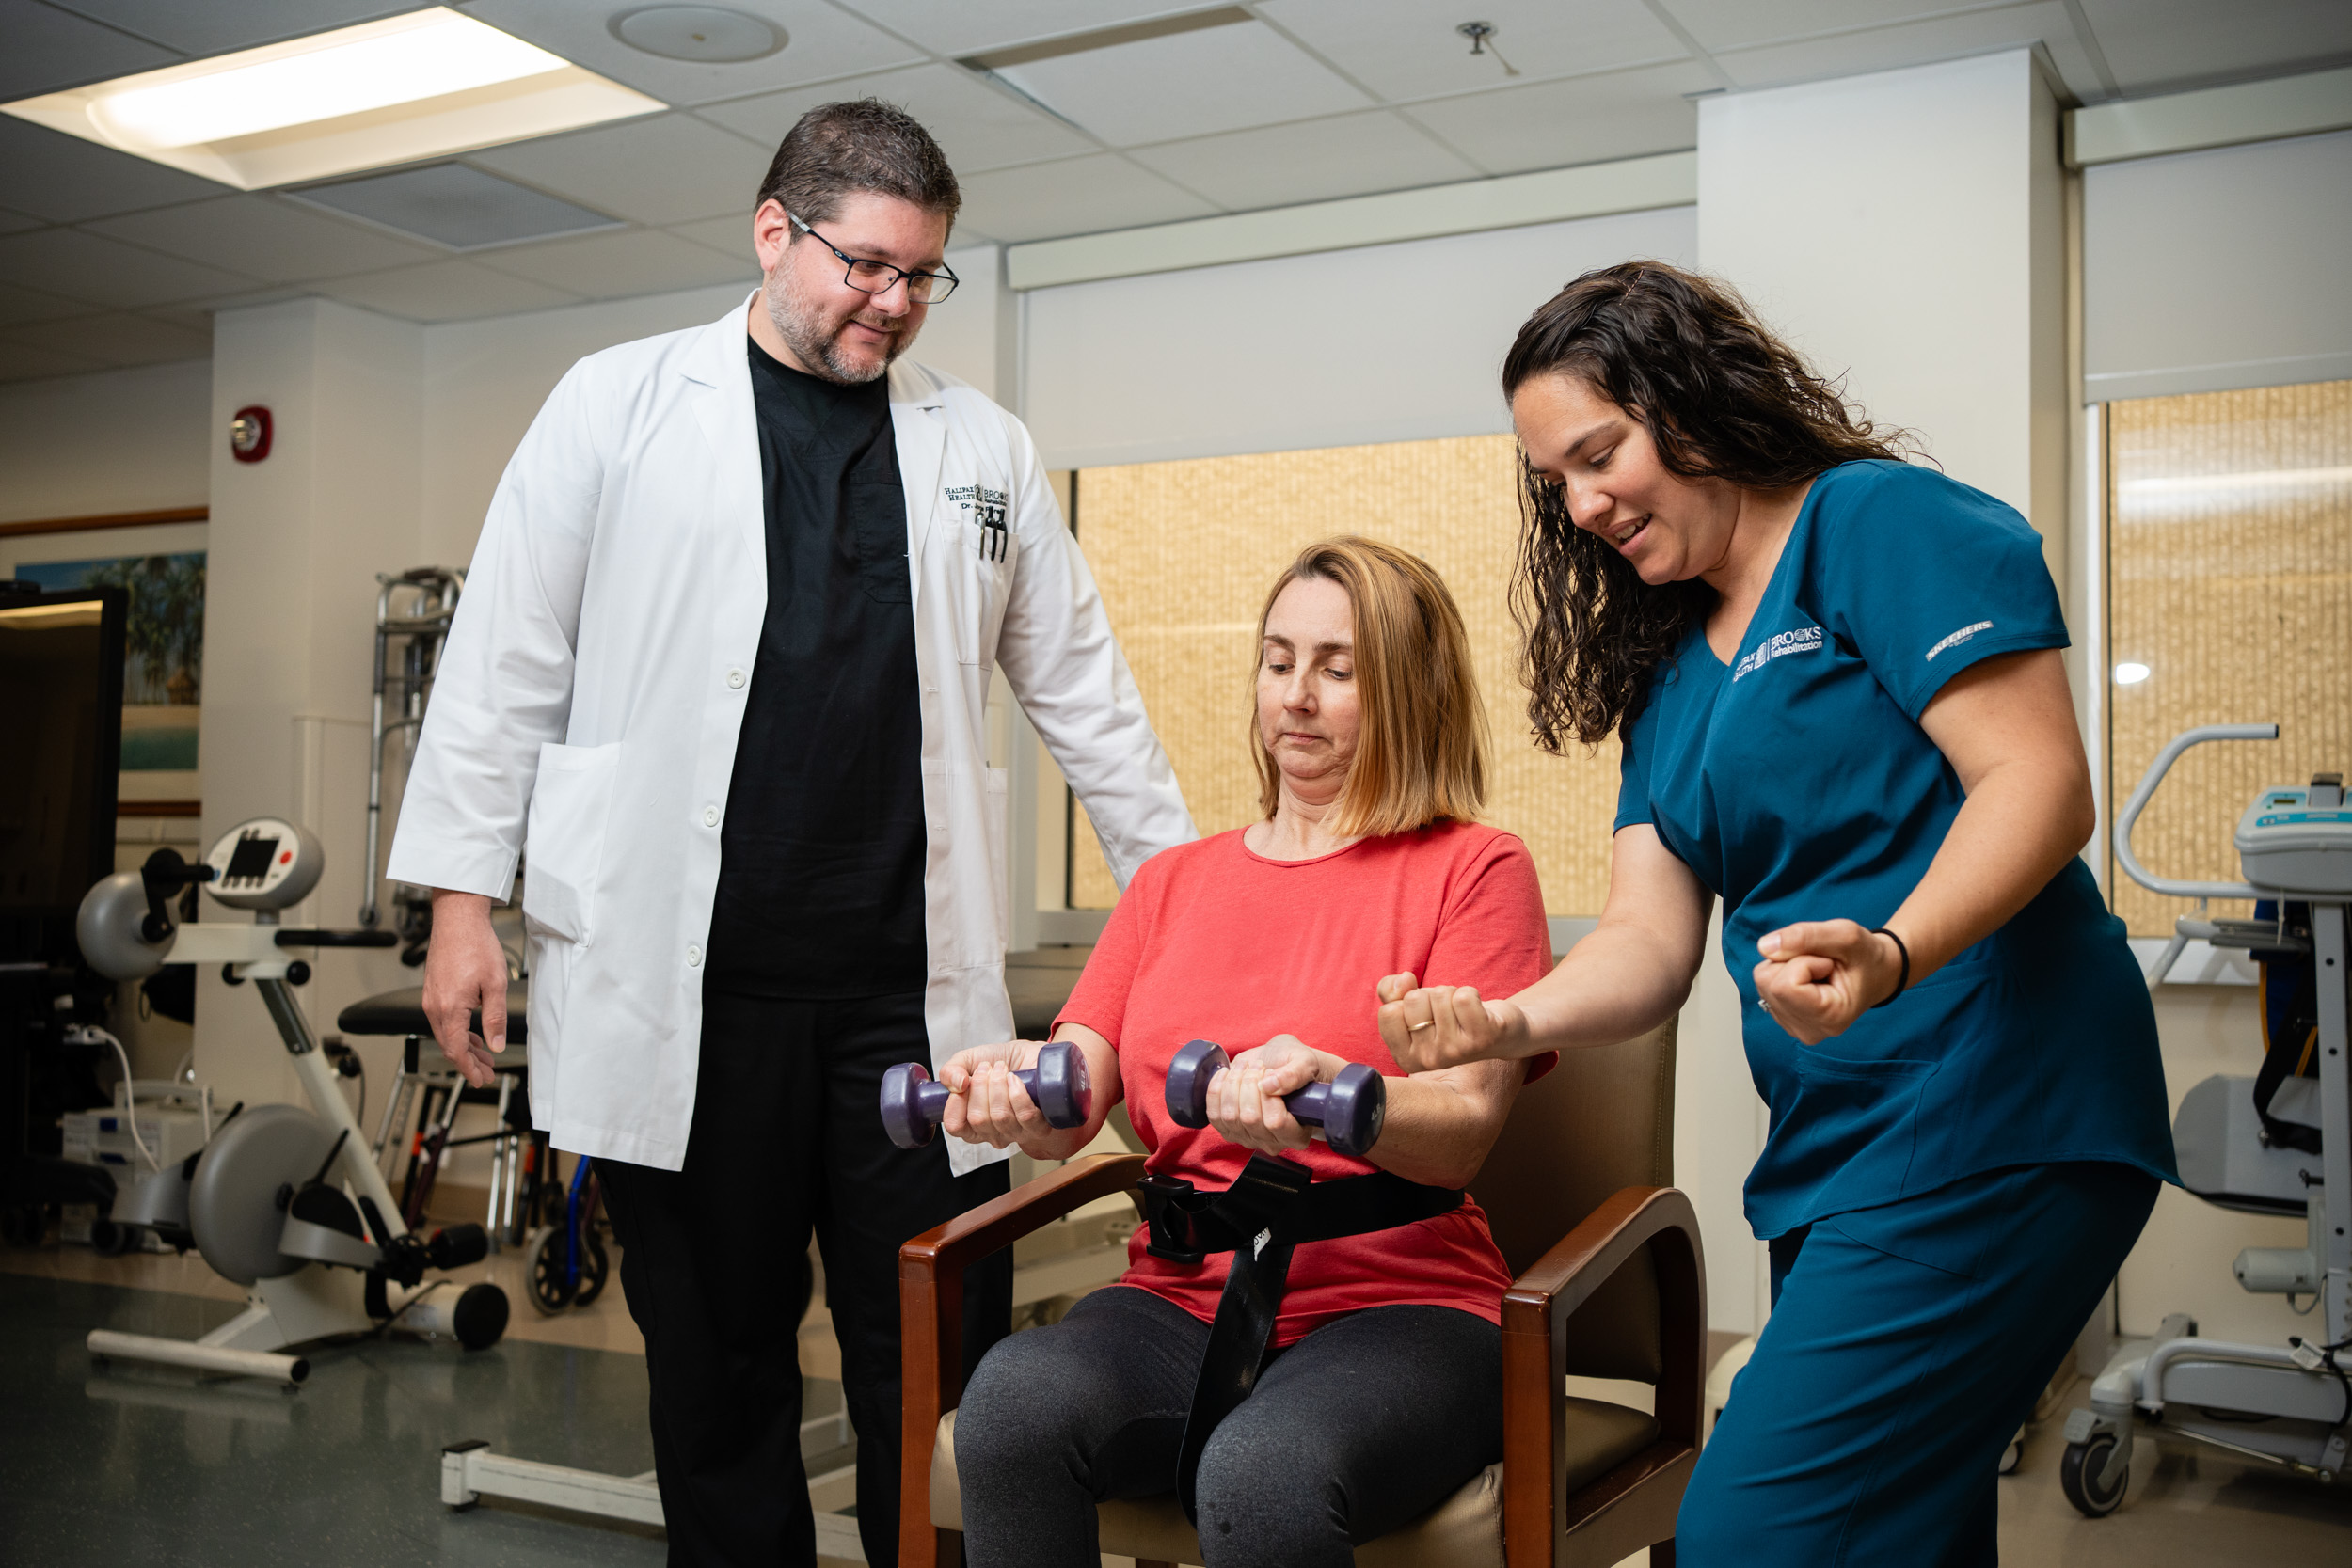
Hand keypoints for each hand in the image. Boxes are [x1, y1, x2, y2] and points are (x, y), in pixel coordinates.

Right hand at [421, 890, 507, 1088]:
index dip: (469, 1069)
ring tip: (484, 1056)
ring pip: (446, 1034)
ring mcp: (431, 999)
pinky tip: (473, 1034)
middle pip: (449, 1045)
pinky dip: (458, 1032)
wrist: (458, 919)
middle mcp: (434, 1006)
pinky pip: (443, 1020)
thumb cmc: (476, 945)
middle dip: (469, 1062)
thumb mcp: (496, 984)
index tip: (480, 1079)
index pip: (456, 1051)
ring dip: (465, 1047)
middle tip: (487, 1072)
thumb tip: (496, 1044)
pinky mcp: (433, 991)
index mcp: (449, 1008)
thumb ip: (495, 1018)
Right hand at [939, 1040, 1051, 1151]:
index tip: (964, 1081)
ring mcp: (1015, 1132)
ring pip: (1001, 1116)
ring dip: (999, 1085)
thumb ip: (950, 1071)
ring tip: (1003, 1069)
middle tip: (987, 1068)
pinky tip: (1016, 1079)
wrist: (1034, 1055)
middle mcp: (992, 1133)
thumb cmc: (1004, 1062)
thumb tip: (955, 1084)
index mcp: (971, 1123)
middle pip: (978, 1120)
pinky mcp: (1038, 1127)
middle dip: (980, 1086)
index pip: (955, 1126)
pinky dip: (1018, 1093)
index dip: (955, 1102)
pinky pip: (1025, 1116)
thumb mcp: (969, 1060)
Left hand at [1204, 1035, 1335, 1156]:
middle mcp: (1272, 1142)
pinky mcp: (1228, 1130)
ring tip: (1245, 1066)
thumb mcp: (1305, 1063)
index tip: (1271, 1072)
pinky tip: (1226, 1074)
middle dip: (1250, 1083)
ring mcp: (1248, 1138)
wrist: (1279, 1064)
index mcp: (1298, 1133)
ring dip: (1233, 1084)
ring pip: (1230, 1116)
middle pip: (1250, 1118)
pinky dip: (1216, 1090)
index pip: (1276, 1122)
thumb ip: (1293, 1075)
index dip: (1268, 1095)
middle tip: (1259, 1065)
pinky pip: (1214, 1115)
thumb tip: (1268, 1086)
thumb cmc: (1296, 1067)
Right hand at [1375, 972, 1527, 1070]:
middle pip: (1414, 999)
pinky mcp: (1482, 1038)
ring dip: (1452, 993)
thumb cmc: (1451, 1018)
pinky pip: (1464, 996)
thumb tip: (1403, 980)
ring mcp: (1456, 1052)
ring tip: (1462, 1012)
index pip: (1388, 1012)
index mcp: (1406, 1058)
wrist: (1500, 1032)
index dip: (1405, 1002)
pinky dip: (1470, 992)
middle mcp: (1429, 1060)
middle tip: (1446, 1012)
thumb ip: (1389, 992)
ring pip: (1440, 994)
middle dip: (1430, 995)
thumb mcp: (1412, 1008)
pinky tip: (1477, 1010)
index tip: (1423, 1015)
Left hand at [1751, 921, 1904, 1044]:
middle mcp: (1808, 1031)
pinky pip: (1765, 984)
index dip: (1803, 961)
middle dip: (1793, 960)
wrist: (1877, 972)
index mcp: (1829, 1018)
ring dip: (1787, 965)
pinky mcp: (1783, 1018)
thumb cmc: (1866, 956)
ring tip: (1819, 972)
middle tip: (1825, 966)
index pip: (1784, 985)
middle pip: (1768, 981)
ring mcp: (1793, 1028)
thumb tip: (1764, 946)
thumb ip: (1806, 936)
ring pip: (1763, 980)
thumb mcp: (1846, 935)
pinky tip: (1809, 979)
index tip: (1829, 964)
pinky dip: (1783, 972)